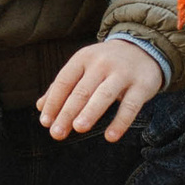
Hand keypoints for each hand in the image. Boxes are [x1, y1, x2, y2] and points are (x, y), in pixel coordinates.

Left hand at [36, 40, 164, 142]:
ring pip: (104, 95)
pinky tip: (110, 137)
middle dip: (67, 112)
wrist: (144, 48)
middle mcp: (102, 63)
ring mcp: (123, 73)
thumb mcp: (83, 67)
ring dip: (90, 112)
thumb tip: (41, 107)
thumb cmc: (106, 64)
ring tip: (78, 128)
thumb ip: (63, 86)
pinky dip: (120, 122)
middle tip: (56, 133)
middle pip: (82, 90)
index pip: (64, 81)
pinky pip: (131, 106)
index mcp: (83, 58)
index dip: (54, 102)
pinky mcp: (142, 85)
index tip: (46, 122)